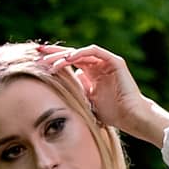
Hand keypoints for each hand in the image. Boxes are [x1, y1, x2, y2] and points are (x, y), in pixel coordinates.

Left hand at [34, 43, 168, 144]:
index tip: (37, 63)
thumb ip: (76, 92)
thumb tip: (60, 87)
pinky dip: (81, 53)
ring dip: (65, 56)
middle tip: (38, 53)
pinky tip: (69, 58)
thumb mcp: (86, 102)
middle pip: (73, 55)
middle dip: (55, 54)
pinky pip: (95, 52)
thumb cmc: (112, 114)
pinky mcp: (115, 62)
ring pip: (81, 52)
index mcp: (92, 74)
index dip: (54, 61)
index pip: (70, 63)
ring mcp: (107, 62)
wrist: (131, 117)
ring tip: (51, 62)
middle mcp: (98, 66)